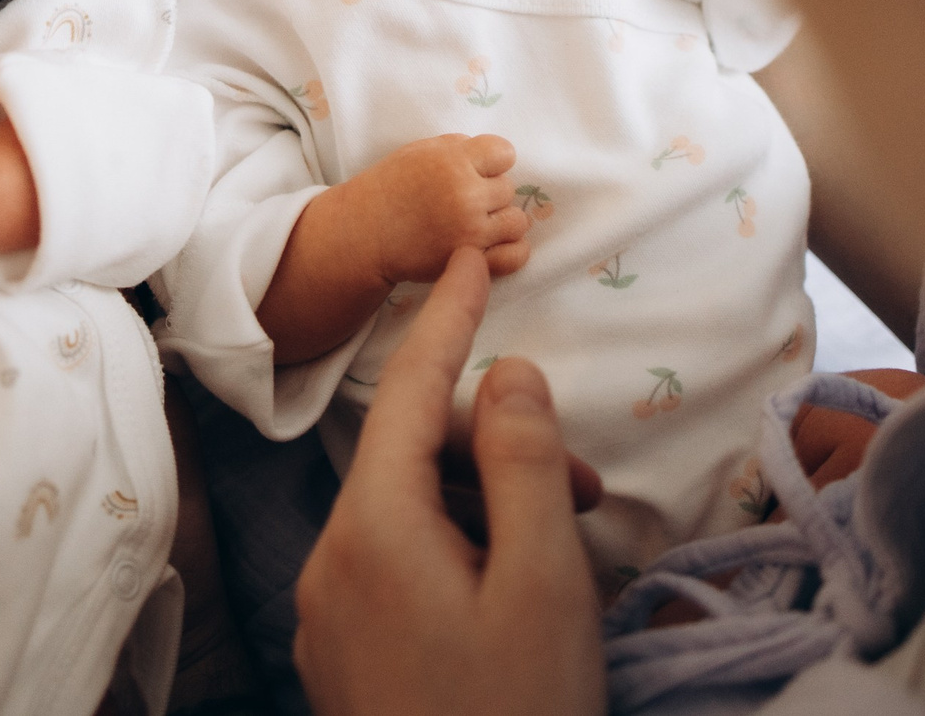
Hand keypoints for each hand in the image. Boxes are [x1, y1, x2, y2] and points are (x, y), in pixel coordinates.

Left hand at [294, 251, 603, 715]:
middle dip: (498, 451)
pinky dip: (462, 558)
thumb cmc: (519, 714)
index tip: (467, 255)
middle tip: (590, 491)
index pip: (409, 394)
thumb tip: (504, 372)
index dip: (444, 320)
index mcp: (371, 532)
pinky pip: (402, 572)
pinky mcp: (348, 665)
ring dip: (488, 511)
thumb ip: (524, 462)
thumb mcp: (543, 580)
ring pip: (411, 519)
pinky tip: (521, 595)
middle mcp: (333, 566)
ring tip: (568, 551)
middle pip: (413, 461)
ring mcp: (334, 622)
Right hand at [342, 134, 531, 286]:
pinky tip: (494, 244)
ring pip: (516, 221)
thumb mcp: (418, 151)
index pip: (505, 153)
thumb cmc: (390, 188)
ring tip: (478, 222)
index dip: (492, 162)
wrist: (363, 234)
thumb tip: (492, 156)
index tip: (477, 170)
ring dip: (500, 221)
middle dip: (489, 192)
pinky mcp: (469, 261)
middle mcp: (465, 195)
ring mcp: (470, 231)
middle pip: (508, 188)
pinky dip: (511, 251)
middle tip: (464, 200)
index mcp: (452, 161)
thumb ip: (457, 148)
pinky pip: (515, 255)